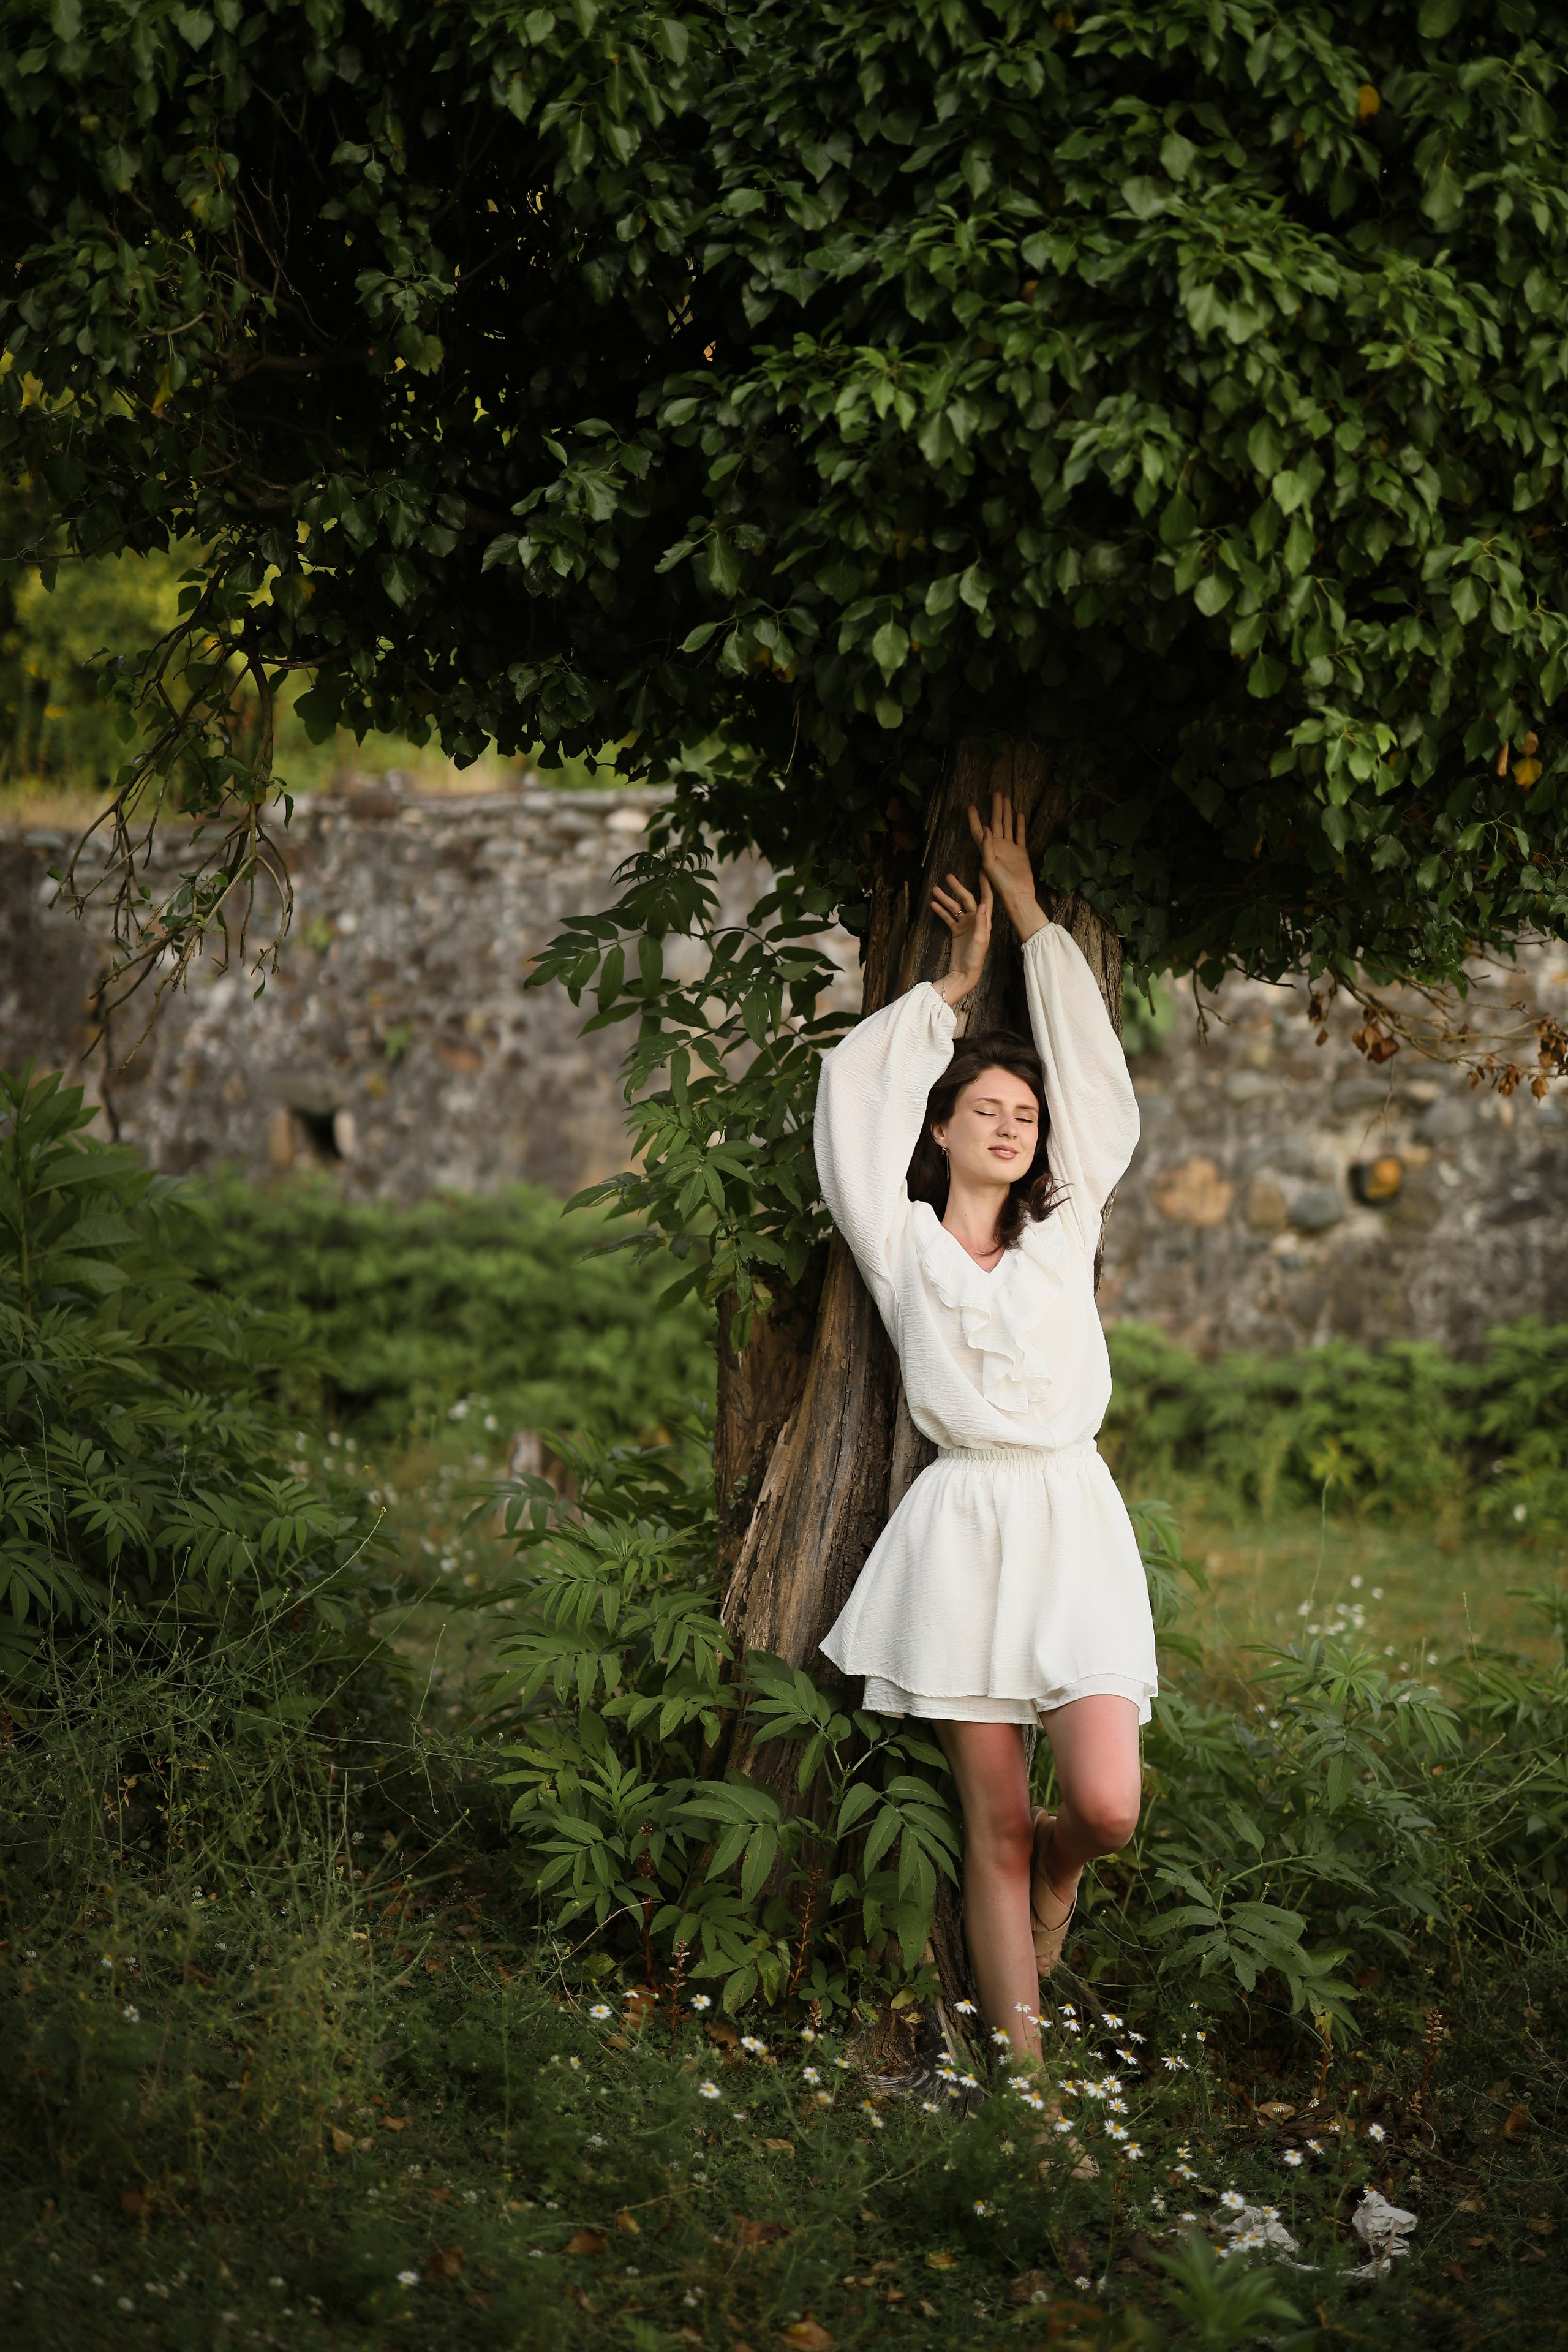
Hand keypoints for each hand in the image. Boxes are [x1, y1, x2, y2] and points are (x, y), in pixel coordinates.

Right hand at [931, 871, 992, 1004]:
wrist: (964, 973)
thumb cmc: (975, 958)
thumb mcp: (980, 940)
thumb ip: (982, 922)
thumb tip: (983, 904)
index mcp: (984, 921)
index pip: (986, 898)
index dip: (985, 884)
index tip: (983, 871)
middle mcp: (976, 920)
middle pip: (966, 899)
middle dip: (957, 888)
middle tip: (948, 877)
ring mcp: (965, 925)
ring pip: (954, 907)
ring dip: (945, 899)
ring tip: (934, 890)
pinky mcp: (957, 931)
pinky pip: (948, 917)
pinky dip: (941, 911)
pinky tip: (933, 904)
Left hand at [968, 793, 1045, 940]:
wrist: (1018, 893)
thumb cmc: (1001, 883)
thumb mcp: (990, 865)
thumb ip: (987, 847)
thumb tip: (987, 827)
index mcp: (988, 849)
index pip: (978, 830)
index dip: (974, 818)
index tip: (971, 806)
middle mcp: (998, 846)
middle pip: (995, 822)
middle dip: (994, 808)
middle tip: (995, 793)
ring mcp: (1010, 848)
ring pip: (1007, 826)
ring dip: (1006, 812)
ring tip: (1006, 798)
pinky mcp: (1021, 851)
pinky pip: (1020, 834)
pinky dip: (1019, 824)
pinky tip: (1019, 814)